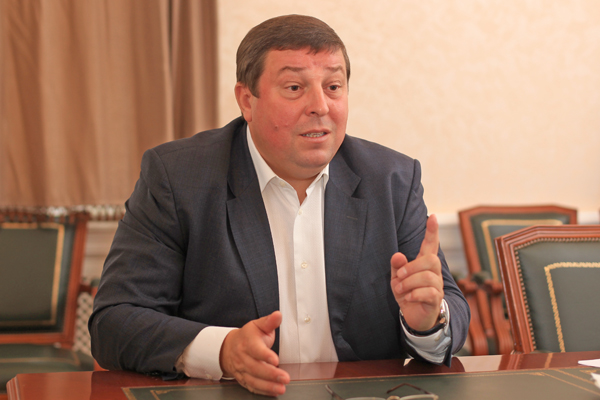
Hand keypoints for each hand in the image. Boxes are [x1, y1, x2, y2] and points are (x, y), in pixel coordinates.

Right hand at [219, 311, 289, 396]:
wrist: (228, 348)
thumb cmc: (247, 336)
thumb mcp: (257, 325)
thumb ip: (269, 322)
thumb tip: (278, 315)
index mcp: (248, 342)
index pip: (255, 349)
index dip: (265, 355)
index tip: (275, 359)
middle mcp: (243, 357)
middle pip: (255, 367)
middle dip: (270, 374)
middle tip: (284, 377)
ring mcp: (242, 370)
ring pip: (254, 380)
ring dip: (268, 386)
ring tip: (281, 388)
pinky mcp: (243, 379)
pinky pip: (252, 387)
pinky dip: (263, 391)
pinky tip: (274, 391)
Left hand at [391, 214, 443, 330]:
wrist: (413, 317)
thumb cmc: (407, 293)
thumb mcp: (397, 279)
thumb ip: (397, 266)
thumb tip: (398, 255)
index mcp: (424, 264)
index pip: (431, 245)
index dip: (432, 231)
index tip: (433, 217)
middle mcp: (434, 273)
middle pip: (432, 260)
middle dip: (413, 267)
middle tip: (400, 276)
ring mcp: (437, 287)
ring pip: (429, 277)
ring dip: (410, 282)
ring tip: (401, 289)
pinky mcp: (436, 300)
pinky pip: (429, 293)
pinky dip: (414, 294)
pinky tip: (408, 298)